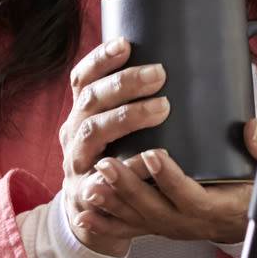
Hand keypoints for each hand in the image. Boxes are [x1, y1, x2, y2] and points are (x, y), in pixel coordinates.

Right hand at [57, 37, 168, 254]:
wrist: (91, 213)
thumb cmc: (116, 159)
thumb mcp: (116, 129)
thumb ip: (137, 105)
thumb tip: (182, 68)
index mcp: (82, 113)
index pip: (83, 79)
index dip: (100, 59)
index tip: (125, 44)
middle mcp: (74, 134)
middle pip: (91, 101)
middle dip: (123, 83)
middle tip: (159, 74)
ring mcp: (76, 164)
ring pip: (93, 134)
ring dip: (125, 117)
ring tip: (161, 108)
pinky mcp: (87, 193)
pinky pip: (104, 178)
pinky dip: (127, 167)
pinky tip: (150, 159)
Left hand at [77, 148, 253, 243]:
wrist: (247, 220)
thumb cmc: (255, 189)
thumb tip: (252, 129)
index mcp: (218, 207)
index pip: (191, 196)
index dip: (171, 179)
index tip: (153, 156)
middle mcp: (191, 222)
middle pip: (155, 209)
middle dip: (129, 188)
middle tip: (107, 164)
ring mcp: (172, 226)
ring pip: (139, 219)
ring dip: (113, 203)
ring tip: (91, 184)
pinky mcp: (159, 226)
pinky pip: (130, 228)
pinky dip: (106, 223)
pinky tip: (84, 214)